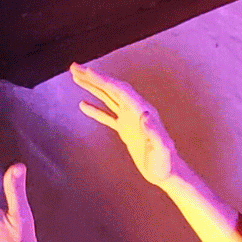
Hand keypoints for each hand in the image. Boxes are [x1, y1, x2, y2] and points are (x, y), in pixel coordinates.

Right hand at [72, 63, 183, 186]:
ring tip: (76, 77)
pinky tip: (83, 104)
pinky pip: (108, 115)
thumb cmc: (165, 163)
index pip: (120, 91)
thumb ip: (154, 133)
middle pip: (112, 89)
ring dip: (93, 87)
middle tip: (74, 67)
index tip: (87, 71)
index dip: (103, 80)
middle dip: (93, 78)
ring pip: (108, 98)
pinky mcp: (126, 130)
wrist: (167, 173)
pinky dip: (95, 109)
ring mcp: (130, 119)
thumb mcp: (161, 149)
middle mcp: (136, 111)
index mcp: (142, 111)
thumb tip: (146, 115)